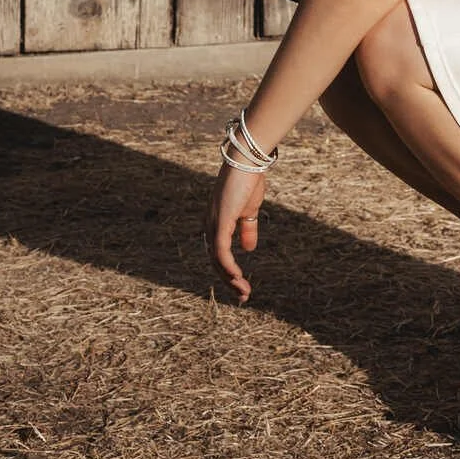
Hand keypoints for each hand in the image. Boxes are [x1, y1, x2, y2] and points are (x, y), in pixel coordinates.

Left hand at [207, 159, 265, 301]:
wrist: (247, 161)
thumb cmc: (248, 181)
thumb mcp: (249, 211)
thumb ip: (247, 230)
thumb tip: (248, 250)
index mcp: (216, 223)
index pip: (218, 254)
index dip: (229, 272)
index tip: (242, 287)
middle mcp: (210, 225)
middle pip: (215, 261)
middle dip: (229, 281)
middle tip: (243, 297)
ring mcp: (213, 223)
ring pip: (217, 259)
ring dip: (230, 278)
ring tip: (244, 292)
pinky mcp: (220, 221)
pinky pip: (220, 250)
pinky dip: (227, 266)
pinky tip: (237, 277)